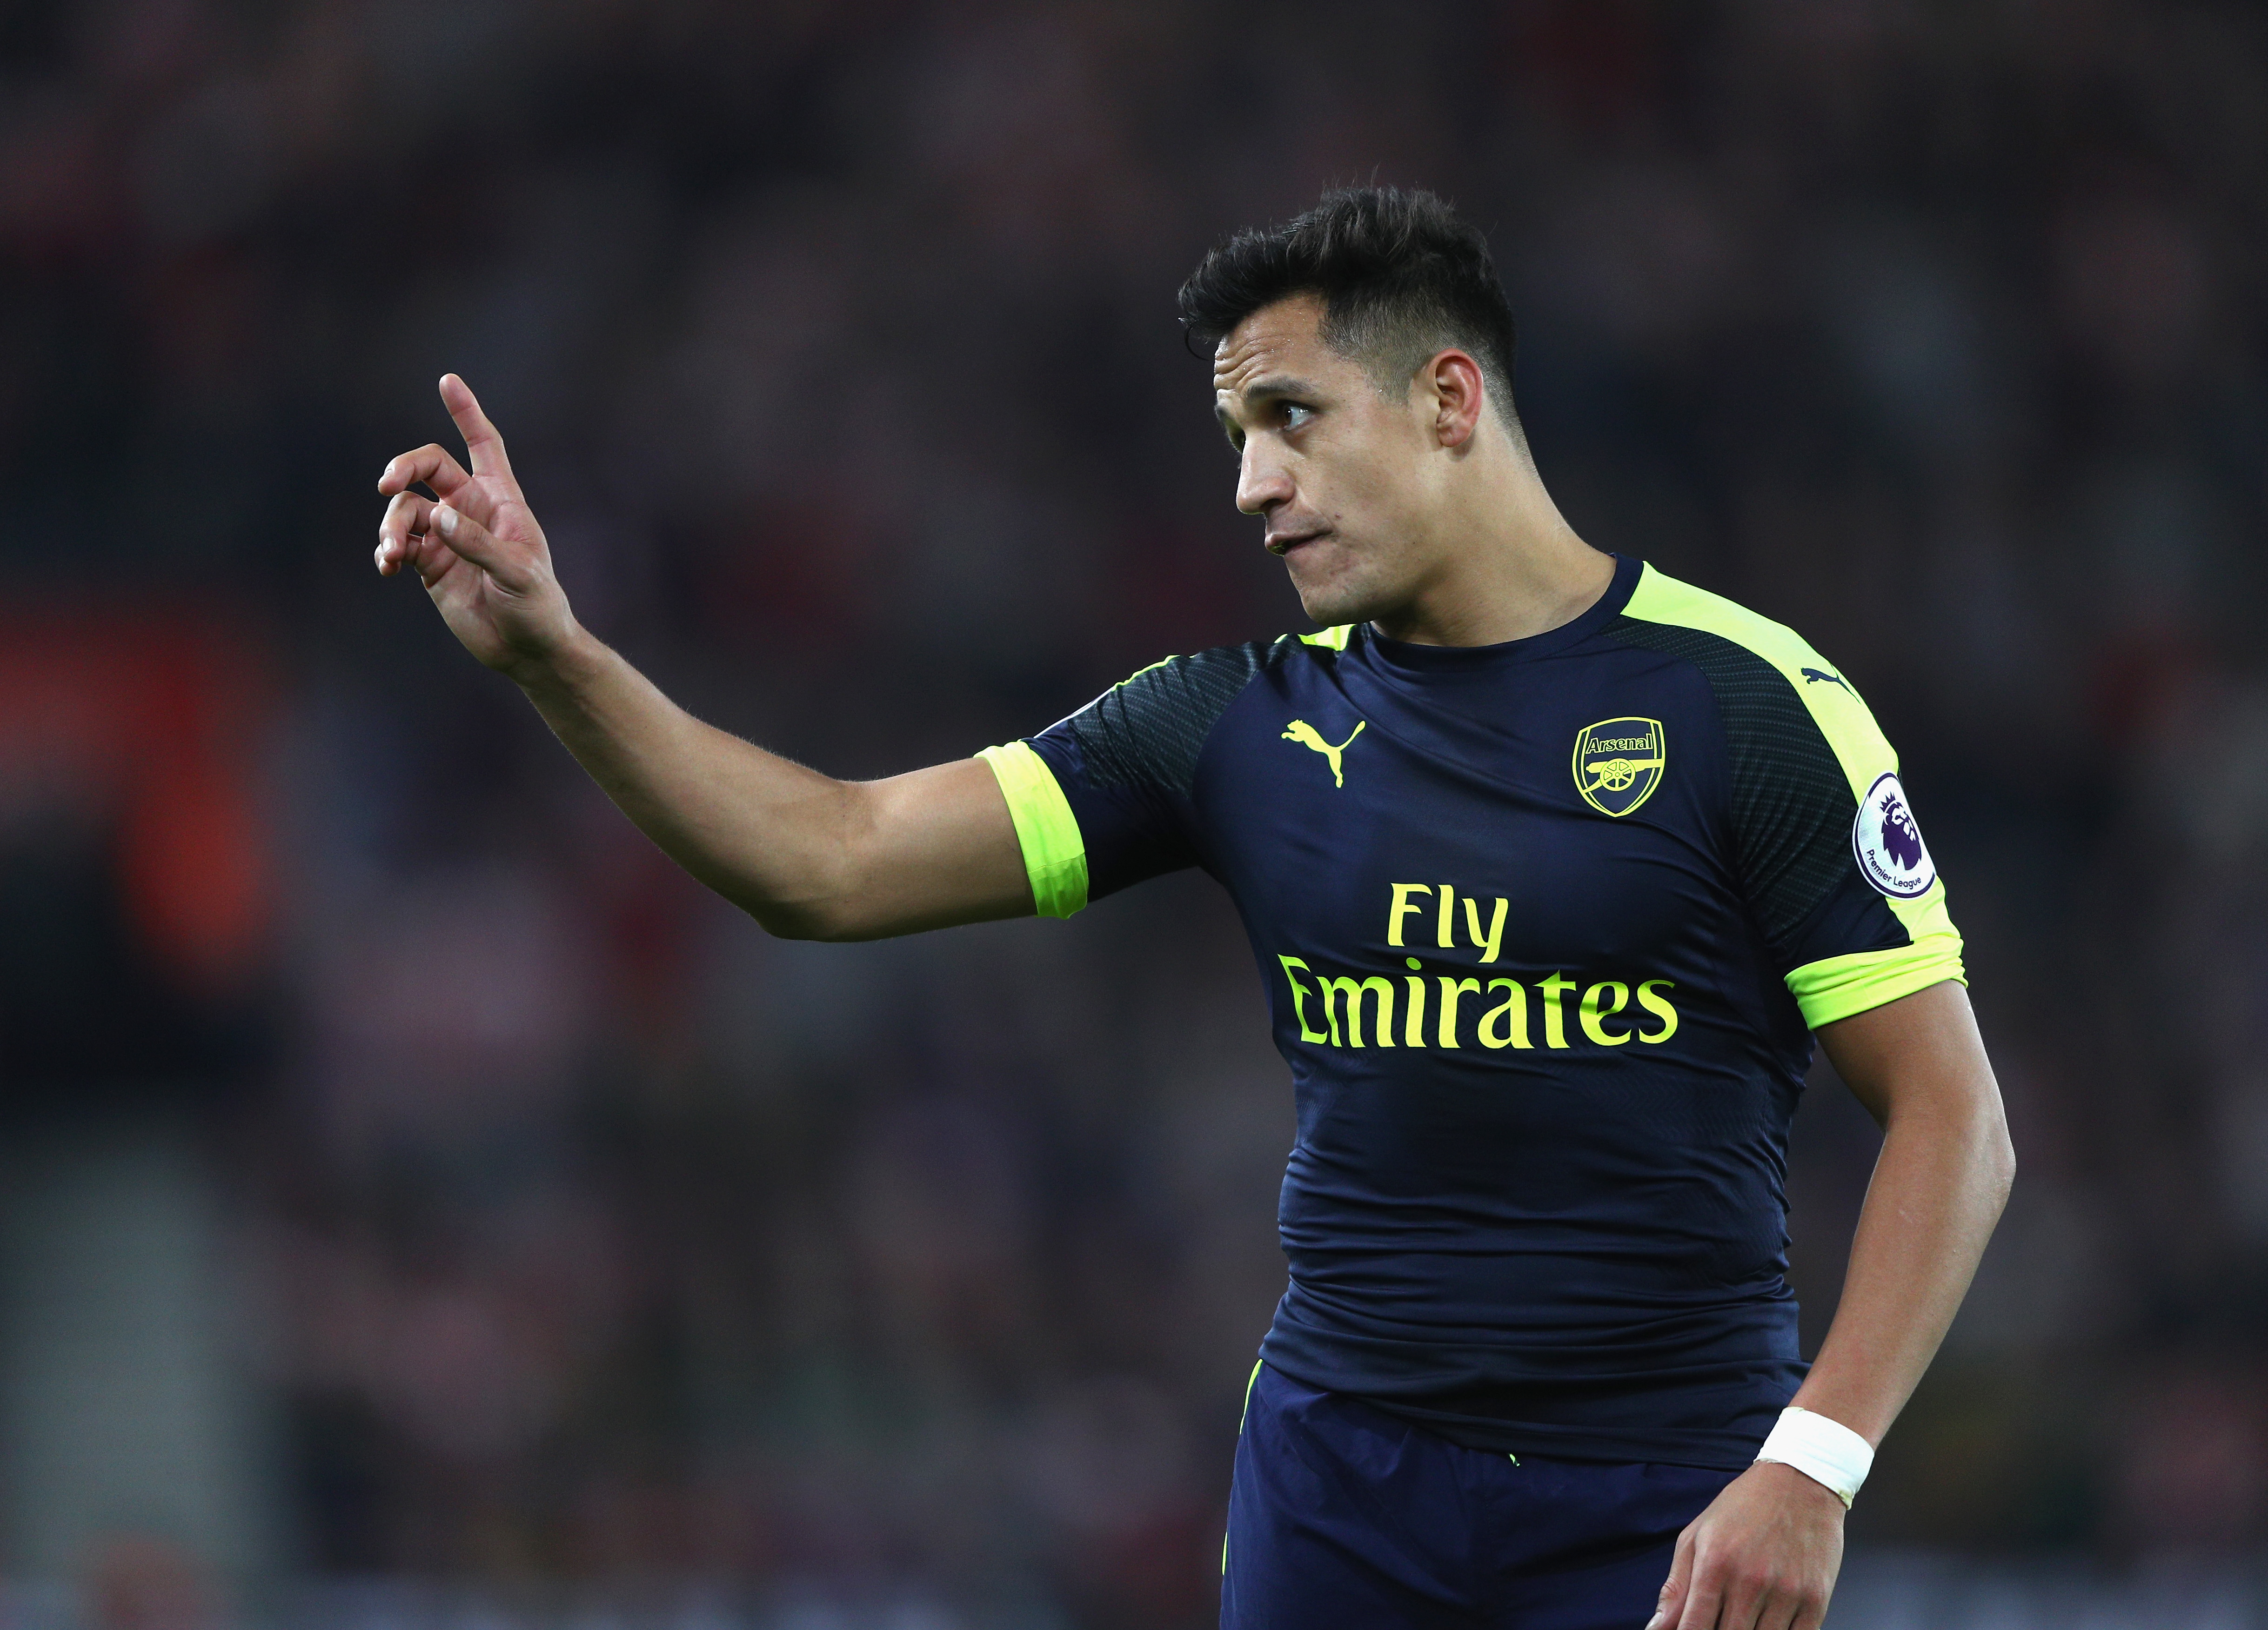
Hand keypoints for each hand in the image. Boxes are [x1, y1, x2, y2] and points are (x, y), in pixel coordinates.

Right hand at [375, 374, 576, 678]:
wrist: (527, 650)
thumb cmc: (537, 606)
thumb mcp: (517, 574)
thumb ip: (477, 544)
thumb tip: (436, 517)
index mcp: (501, 500)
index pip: (484, 445)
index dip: (466, 413)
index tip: (447, 380)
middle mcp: (470, 510)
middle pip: (427, 468)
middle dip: (402, 469)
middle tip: (385, 485)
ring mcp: (447, 536)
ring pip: (405, 510)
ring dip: (392, 527)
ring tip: (395, 555)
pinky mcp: (430, 564)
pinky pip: (398, 544)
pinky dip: (388, 551)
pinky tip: (388, 567)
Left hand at [1648, 1461, 1844, 1629]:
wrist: (1799, 1481)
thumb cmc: (1743, 1507)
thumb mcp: (1697, 1536)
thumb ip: (1676, 1587)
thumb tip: (1656, 1628)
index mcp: (1715, 1564)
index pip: (1694, 1627)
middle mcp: (1750, 1581)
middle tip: (1719, 1619)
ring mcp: (1786, 1593)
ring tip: (1742, 1616)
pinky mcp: (1816, 1600)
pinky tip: (1768, 1622)